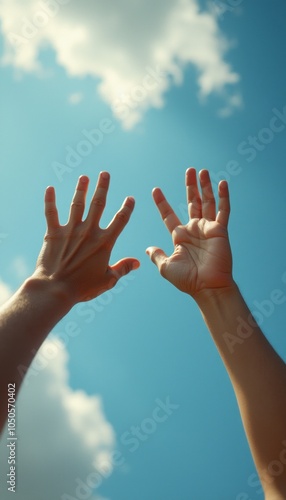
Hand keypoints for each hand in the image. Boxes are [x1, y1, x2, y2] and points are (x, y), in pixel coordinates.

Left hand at [34, 172, 139, 304]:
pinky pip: (51, 213)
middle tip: (105, 174)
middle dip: (102, 187)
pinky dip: (50, 200)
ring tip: (84, 177)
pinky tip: (50, 188)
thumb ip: (123, 269)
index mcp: (104, 243)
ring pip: (77, 204)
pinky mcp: (53, 233)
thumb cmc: (83, 287)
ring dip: (81, 189)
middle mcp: (88, 232)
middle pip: (98, 204)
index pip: (120, 220)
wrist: (56, 289)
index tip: (130, 198)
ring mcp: (70, 231)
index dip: (126, 208)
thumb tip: (138, 262)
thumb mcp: (107, 280)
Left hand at [146, 168, 233, 300]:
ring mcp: (208, 228)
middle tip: (189, 170)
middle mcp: (194, 229)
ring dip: (205, 186)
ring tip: (202, 171)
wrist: (207, 287)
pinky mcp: (220, 230)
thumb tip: (147, 248)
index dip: (162, 202)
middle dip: (190, 186)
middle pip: (192, 202)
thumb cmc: (187, 280)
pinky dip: (223, 197)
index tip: (155, 189)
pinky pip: (223, 210)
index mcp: (180, 236)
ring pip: (207, 202)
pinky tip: (222, 183)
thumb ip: (157, 255)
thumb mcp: (166, 267)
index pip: (169, 214)